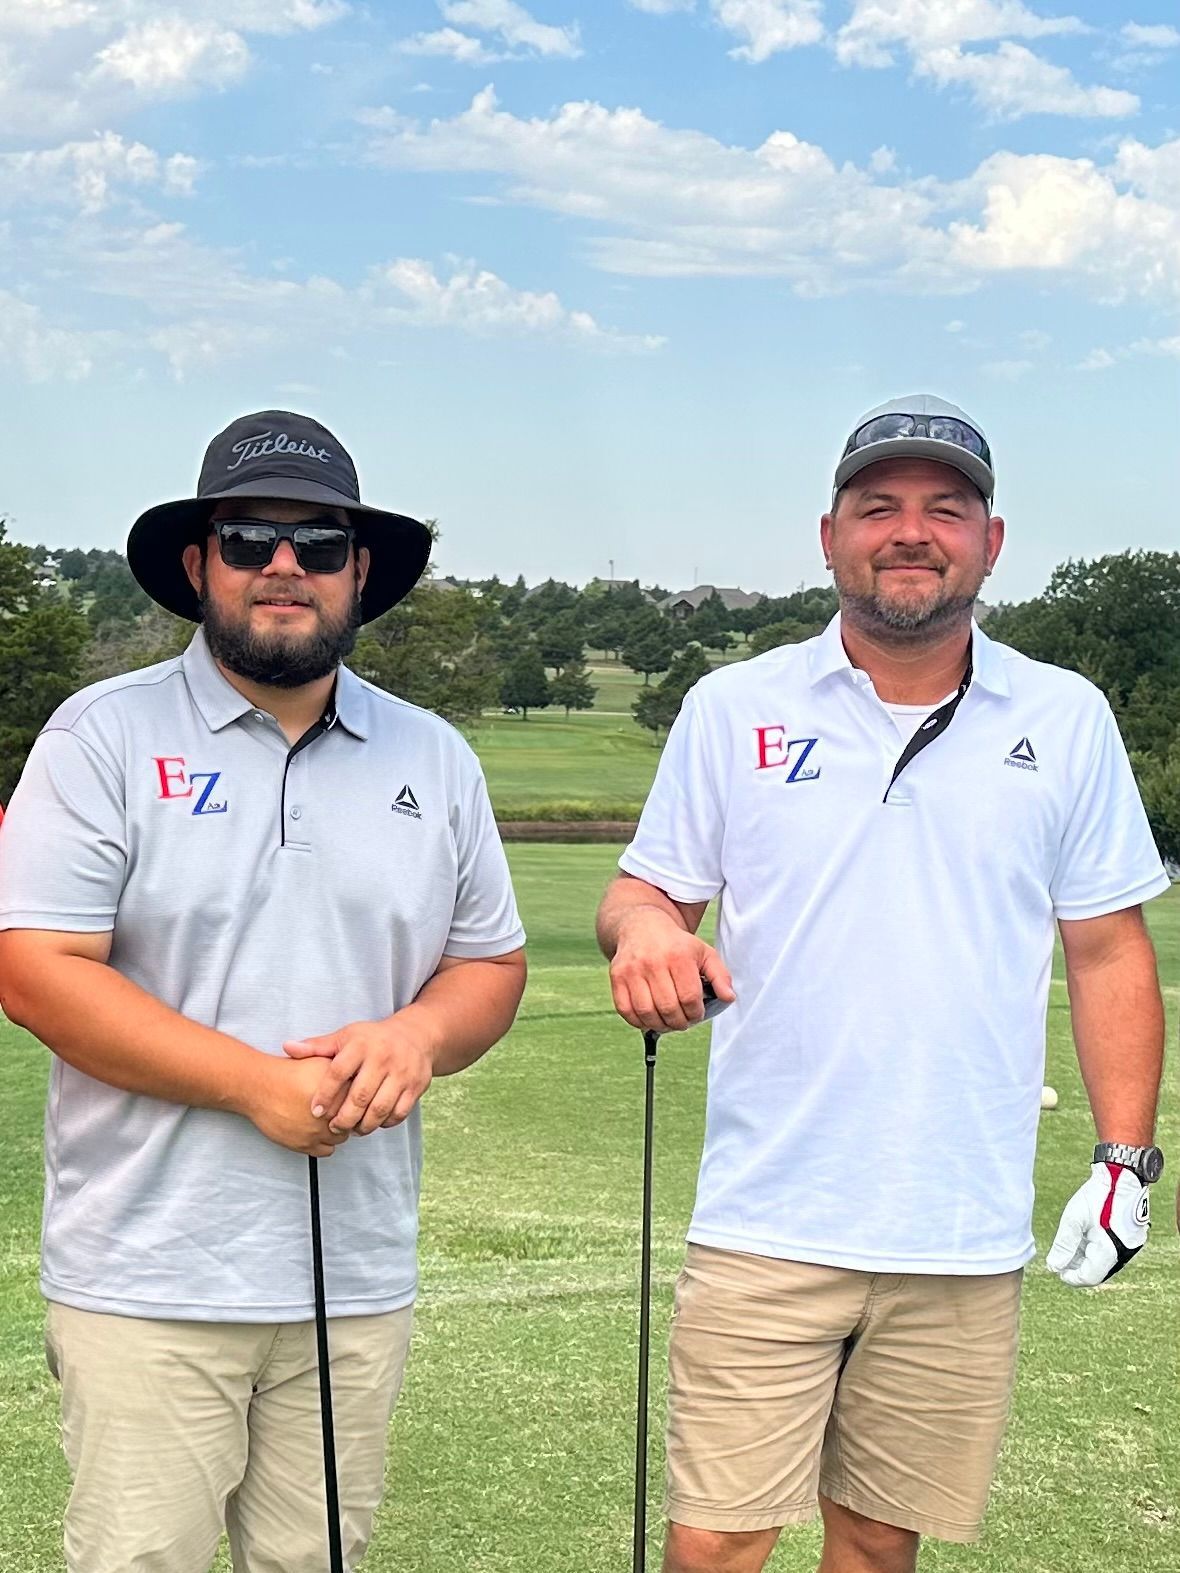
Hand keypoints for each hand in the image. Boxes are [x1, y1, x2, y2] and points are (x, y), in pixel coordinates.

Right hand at [244, 1058, 351, 1157]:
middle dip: (349, 1115)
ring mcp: (318, 1131)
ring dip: (338, 1130)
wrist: (260, 1086)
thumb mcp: (321, 1062)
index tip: (353, 1099)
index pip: (361, 1102)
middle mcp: (330, 1114)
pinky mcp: (306, 1145)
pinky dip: (325, 1142)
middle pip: (354, 1121)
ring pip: (342, 1137)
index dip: (357, 1100)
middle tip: (342, 1110)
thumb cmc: (287, 1073)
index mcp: (337, 1092)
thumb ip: (343, 1070)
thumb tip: (359, 1076)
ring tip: (329, 1120)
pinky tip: (319, 1131)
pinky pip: (327, 1150)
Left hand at [283, 1014, 434, 1135]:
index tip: (315, 1111)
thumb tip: (287, 1048)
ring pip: (380, 1108)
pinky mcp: (416, 1086)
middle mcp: (383, 1058)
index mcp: (361, 1045)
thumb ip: (317, 1046)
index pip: (339, 1072)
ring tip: (353, 1129)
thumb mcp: (346, 1036)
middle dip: (344, 1118)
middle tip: (334, 1127)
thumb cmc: (372, 1039)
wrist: (416, 1036)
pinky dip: (384, 1123)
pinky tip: (373, 1123)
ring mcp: (402, 1073)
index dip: (325, 1094)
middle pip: (360, 1096)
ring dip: (364, 1125)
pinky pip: (399, 1113)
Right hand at [609, 909, 734, 1033]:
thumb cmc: (676, 945)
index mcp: (678, 956)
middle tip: (683, 1021)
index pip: (689, 998)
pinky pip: (626, 1010)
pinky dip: (638, 1021)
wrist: (641, 927)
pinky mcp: (616, 976)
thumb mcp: (703, 953)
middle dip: (680, 1022)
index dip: (695, 1013)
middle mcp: (653, 962)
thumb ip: (720, 975)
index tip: (696, 1013)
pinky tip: (649, 1018)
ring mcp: (632, 970)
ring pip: (647, 1012)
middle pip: (668, 1008)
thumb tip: (728, 998)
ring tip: (668, 1022)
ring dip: (660, 1025)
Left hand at [1047, 1162, 1149, 1286]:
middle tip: (1060, 1256)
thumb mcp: (1074, 1219)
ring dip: (1086, 1258)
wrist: (1123, 1175)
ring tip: (1070, 1245)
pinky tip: (1084, 1237)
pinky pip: (1112, 1251)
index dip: (1071, 1277)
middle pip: (1097, 1270)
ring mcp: (1130, 1246)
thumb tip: (1053, 1267)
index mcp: (1110, 1251)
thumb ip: (1064, 1245)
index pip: (1089, 1277)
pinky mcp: (1132, 1237)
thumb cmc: (1097, 1196)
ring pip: (1104, 1261)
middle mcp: (1124, 1253)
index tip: (1056, 1269)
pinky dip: (1097, 1249)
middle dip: (1076, 1267)